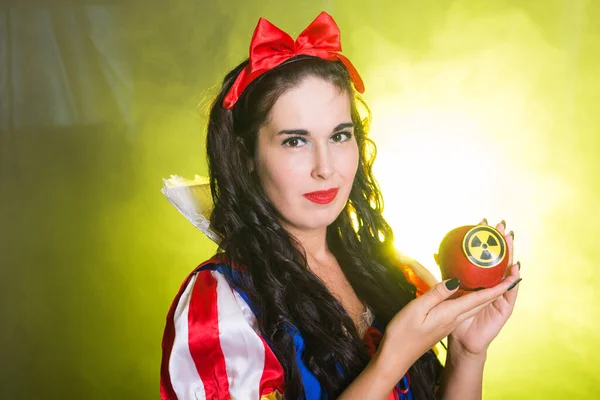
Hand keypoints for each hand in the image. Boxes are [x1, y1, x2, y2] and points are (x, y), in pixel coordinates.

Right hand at [377, 271, 519, 379]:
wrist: (397, 356)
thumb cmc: (403, 334)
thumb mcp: (417, 310)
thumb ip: (437, 294)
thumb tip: (455, 280)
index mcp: (451, 314)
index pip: (480, 298)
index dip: (497, 286)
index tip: (512, 274)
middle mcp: (455, 317)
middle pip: (482, 299)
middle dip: (498, 286)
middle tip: (510, 269)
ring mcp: (450, 321)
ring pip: (474, 302)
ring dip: (488, 290)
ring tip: (496, 275)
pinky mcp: (444, 322)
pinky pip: (464, 305)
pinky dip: (473, 294)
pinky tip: (470, 288)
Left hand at [447, 219, 520, 356]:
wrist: (461, 342)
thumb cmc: (454, 317)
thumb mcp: (444, 292)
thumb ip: (443, 274)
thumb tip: (436, 254)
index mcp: (478, 281)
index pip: (482, 256)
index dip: (484, 240)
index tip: (481, 222)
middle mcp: (490, 286)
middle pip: (497, 260)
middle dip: (500, 242)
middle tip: (500, 225)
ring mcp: (498, 296)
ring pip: (505, 272)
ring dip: (509, 255)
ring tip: (510, 239)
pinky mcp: (503, 309)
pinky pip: (509, 293)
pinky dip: (512, 281)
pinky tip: (514, 269)